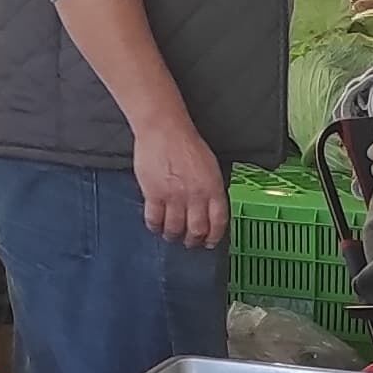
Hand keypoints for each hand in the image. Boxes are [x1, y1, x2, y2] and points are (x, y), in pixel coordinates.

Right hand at [132, 118, 228, 251]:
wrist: (164, 129)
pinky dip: (155, 227)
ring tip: (171, 234)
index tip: (210, 242)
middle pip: (196, 230)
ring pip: (175, 229)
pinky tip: (156, 226)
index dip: (215, 236)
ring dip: (173, 235)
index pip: (218, 221)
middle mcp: (195, 195)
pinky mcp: (153, 195)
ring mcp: (173, 197)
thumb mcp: (210, 166)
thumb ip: (211, 188)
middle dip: (193, 241)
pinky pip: (154, 220)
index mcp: (212, 187)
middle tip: (190, 242)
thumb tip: (210, 208)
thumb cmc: (186, 143)